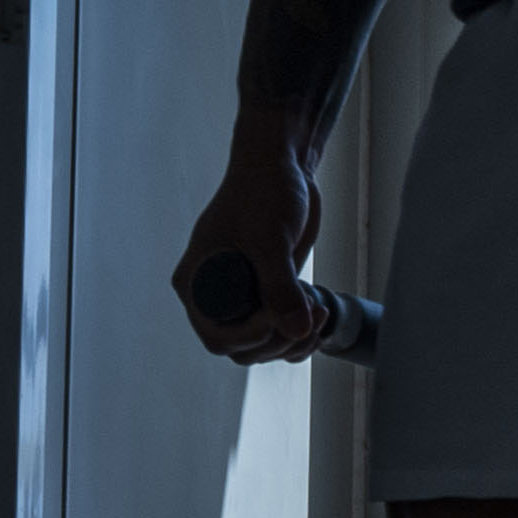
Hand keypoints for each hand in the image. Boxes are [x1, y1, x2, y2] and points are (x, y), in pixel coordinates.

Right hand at [174, 112, 325, 363]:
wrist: (282, 169)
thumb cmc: (262, 193)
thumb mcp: (269, 239)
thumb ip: (279, 286)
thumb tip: (296, 331)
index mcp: (197, 283)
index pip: (217, 336)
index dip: (251, 336)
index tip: (280, 314)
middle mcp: (216, 296)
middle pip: (243, 348)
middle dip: (280, 340)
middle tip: (310, 312)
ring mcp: (244, 297)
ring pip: (265, 346)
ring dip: (296, 340)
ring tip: (319, 311)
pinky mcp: (269, 294)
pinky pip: (282, 331)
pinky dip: (303, 332)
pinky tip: (320, 311)